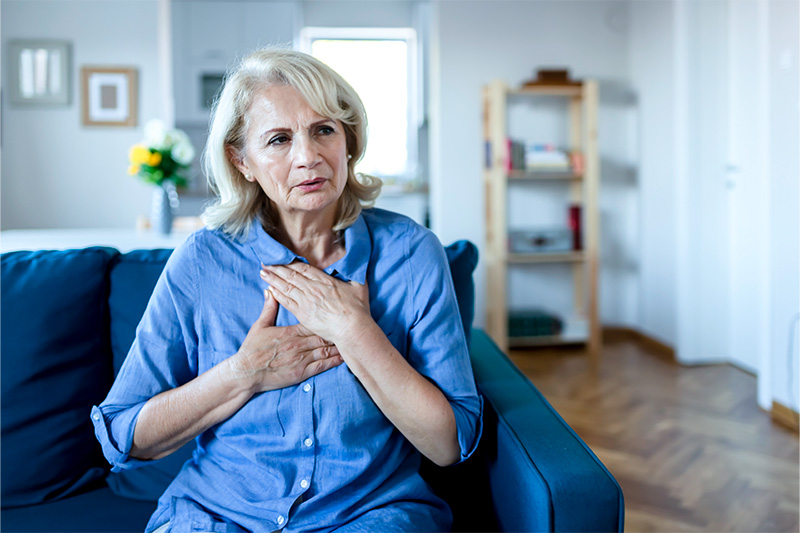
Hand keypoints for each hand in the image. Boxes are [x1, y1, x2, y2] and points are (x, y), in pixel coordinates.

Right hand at [228, 289, 342, 393]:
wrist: (246, 373)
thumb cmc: (252, 349)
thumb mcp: (260, 325)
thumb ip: (269, 308)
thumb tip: (270, 290)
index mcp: (292, 331)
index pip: (314, 321)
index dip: (327, 318)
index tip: (338, 313)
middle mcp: (299, 344)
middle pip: (324, 334)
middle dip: (337, 330)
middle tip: (351, 325)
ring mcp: (302, 359)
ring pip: (326, 349)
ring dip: (340, 345)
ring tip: (352, 339)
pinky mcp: (302, 372)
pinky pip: (322, 366)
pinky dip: (334, 361)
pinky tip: (344, 358)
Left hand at [260, 262, 369, 344]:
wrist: (352, 329)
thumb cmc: (358, 310)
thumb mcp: (359, 286)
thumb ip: (354, 274)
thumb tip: (355, 264)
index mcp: (325, 281)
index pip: (304, 268)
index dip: (291, 263)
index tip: (282, 258)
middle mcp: (313, 289)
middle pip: (291, 275)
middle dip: (277, 268)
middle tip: (266, 262)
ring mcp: (306, 301)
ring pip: (286, 287)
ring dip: (273, 279)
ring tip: (263, 272)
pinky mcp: (303, 314)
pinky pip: (287, 302)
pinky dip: (277, 294)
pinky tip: (270, 289)